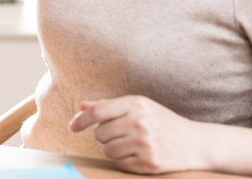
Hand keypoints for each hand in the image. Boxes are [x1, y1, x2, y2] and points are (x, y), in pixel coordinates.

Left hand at [69, 95, 208, 173]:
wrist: (195, 143)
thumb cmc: (161, 121)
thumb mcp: (138, 106)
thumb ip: (108, 106)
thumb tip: (82, 106)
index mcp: (136, 104)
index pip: (98, 112)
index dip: (81, 120)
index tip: (72, 126)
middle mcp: (140, 123)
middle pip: (100, 133)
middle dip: (104, 135)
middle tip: (120, 133)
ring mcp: (145, 144)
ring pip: (107, 149)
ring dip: (112, 148)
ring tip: (130, 143)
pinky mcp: (149, 163)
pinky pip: (119, 163)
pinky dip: (123, 160)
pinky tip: (137, 153)